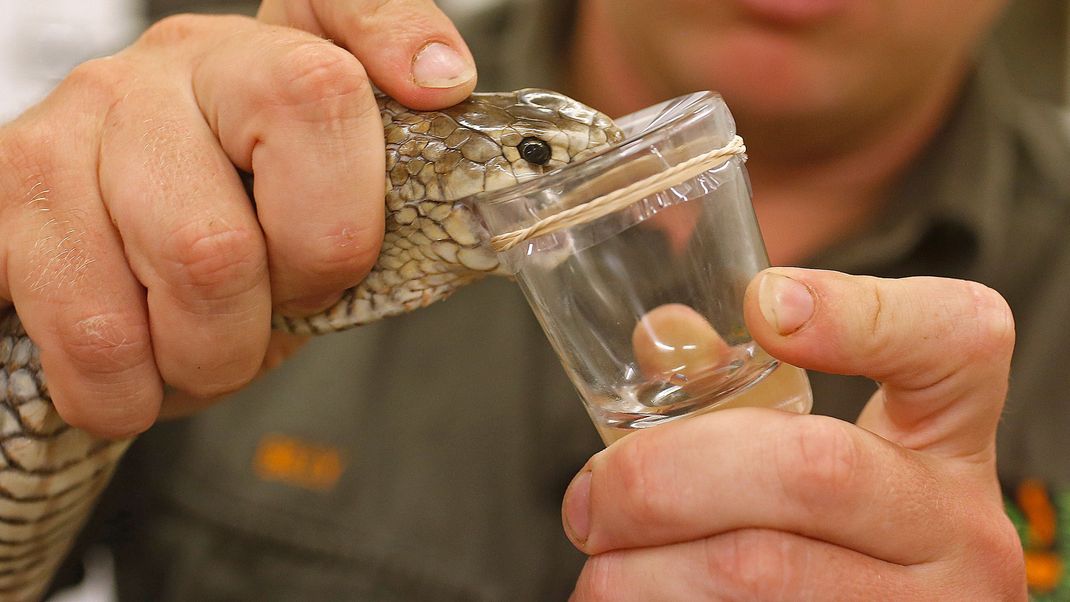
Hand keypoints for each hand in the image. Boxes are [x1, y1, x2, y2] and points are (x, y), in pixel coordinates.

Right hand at [0, 1, 475, 436]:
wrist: (107, 268)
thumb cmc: (235, 238)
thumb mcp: (326, 206)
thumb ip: (384, 162)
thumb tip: (442, 81)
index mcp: (269, 56)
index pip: (342, 12)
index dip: (390, 65)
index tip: (414, 130)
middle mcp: (172, 65)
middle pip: (273, 202)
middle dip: (282, 304)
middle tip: (270, 308)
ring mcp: (79, 120)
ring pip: (192, 268)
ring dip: (208, 355)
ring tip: (203, 340)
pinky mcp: (8, 192)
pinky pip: (97, 341)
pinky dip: (132, 391)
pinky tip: (140, 361)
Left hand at [563, 269, 1026, 599]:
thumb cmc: (827, 536)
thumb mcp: (823, 460)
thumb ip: (745, 396)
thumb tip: (662, 338)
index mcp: (947, 442)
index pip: (957, 341)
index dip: (862, 313)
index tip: (764, 304)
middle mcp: (958, 528)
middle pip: (810, 468)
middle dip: (662, 479)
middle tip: (591, 500)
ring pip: (757, 571)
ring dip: (640, 571)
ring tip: (602, 569)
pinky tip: (633, 601)